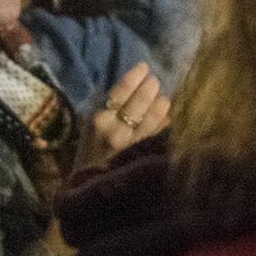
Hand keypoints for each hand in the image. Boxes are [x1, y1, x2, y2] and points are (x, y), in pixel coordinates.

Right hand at [71, 61, 168, 175]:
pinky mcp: (141, 157)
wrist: (88, 189)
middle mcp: (114, 131)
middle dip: (149, 88)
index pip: (119, 92)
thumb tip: (131, 86)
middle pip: (138, 102)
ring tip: (163, 98)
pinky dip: (164, 123)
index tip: (144, 66)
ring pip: (151, 117)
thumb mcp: (90, 128)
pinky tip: (167, 116)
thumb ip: (107, 108)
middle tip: (155, 81)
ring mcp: (130, 145)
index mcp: (98, 120)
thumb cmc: (89, 154)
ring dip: (160, 104)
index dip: (134, 77)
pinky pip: (157, 134)